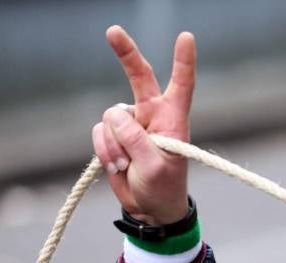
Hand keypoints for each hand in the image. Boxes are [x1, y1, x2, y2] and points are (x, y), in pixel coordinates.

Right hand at [92, 25, 195, 224]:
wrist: (149, 209)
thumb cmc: (163, 189)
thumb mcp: (155, 169)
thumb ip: (137, 141)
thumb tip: (115, 116)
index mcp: (173, 120)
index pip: (181, 85)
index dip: (183, 61)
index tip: (186, 37)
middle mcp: (152, 115)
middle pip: (139, 77)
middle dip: (126, 53)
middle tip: (112, 30)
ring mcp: (131, 124)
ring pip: (110, 118)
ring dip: (114, 145)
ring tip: (128, 166)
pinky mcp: (113, 135)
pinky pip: (99, 132)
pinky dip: (104, 150)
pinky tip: (117, 166)